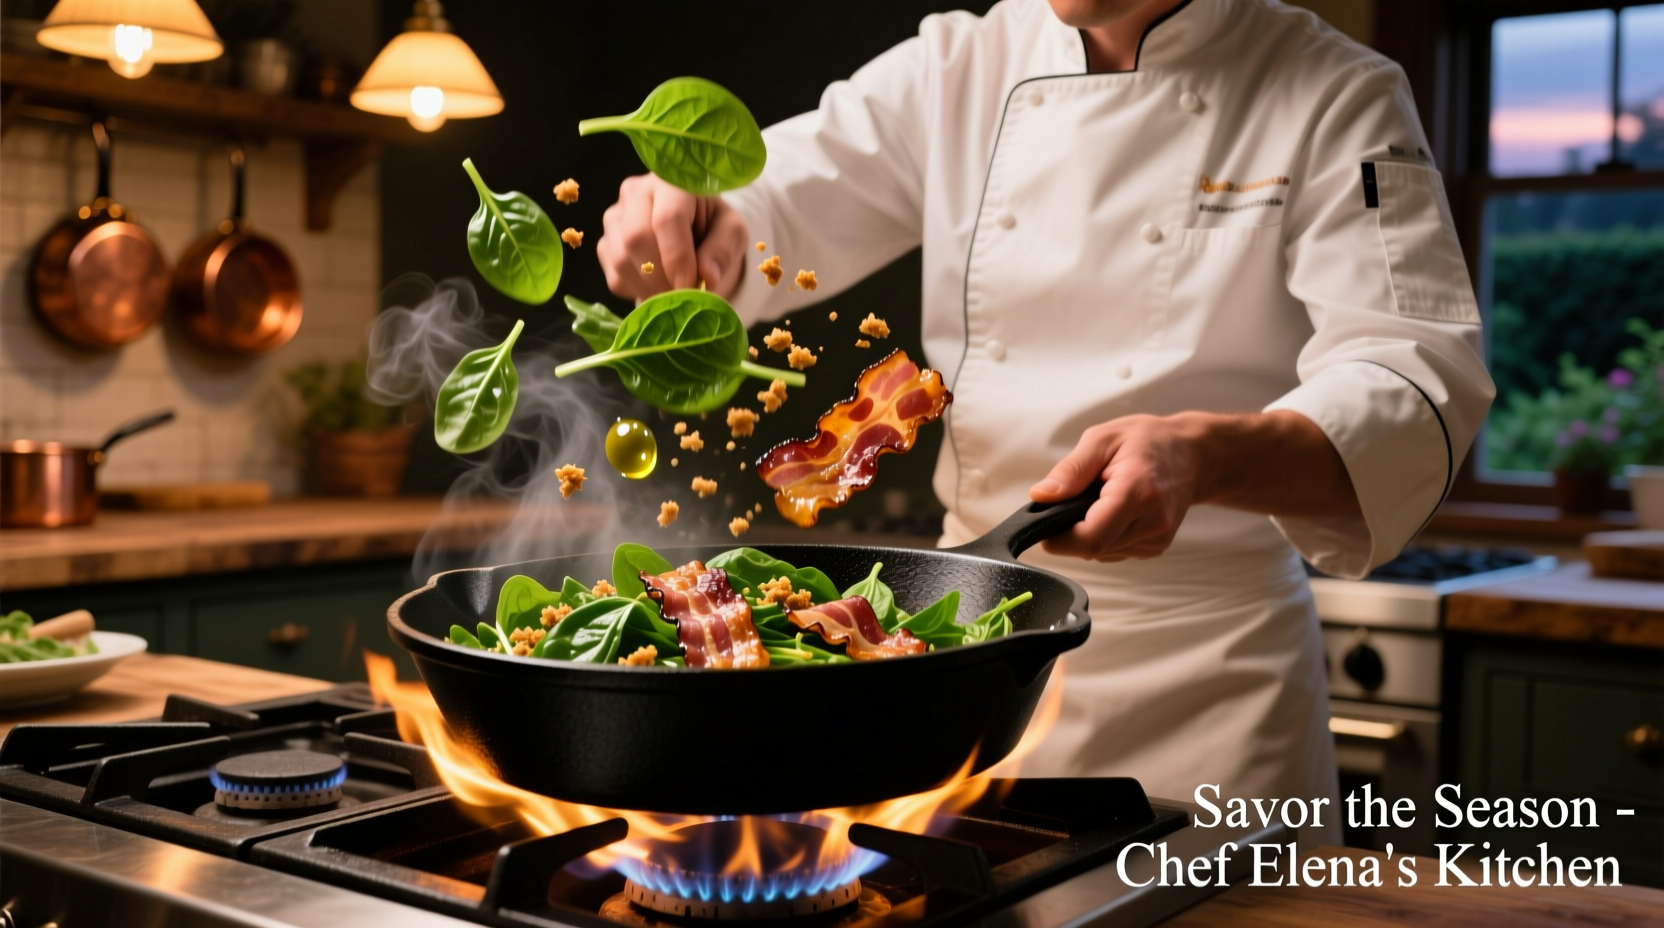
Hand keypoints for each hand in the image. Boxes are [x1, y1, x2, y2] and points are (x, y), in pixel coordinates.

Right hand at [596, 174, 748, 299]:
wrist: (693, 231)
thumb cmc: (713, 226)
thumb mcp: (732, 232)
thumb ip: (723, 249)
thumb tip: (707, 276)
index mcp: (670, 182)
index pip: (667, 218)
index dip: (678, 257)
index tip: (691, 286)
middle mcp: (635, 192)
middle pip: (636, 238)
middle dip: (661, 276)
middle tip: (682, 296)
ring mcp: (614, 217)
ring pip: (621, 259)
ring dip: (649, 288)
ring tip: (673, 294)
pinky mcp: (605, 243)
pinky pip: (614, 276)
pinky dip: (637, 292)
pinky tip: (657, 287)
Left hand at [1028, 414, 1203, 561]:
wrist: (1193, 454)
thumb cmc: (1150, 441)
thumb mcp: (1103, 439)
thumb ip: (1071, 470)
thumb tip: (1042, 496)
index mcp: (1138, 493)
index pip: (1090, 537)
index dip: (1059, 539)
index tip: (1044, 524)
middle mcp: (1152, 522)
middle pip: (1093, 548)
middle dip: (1070, 531)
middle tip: (1074, 500)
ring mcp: (1157, 538)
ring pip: (1101, 552)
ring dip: (1088, 533)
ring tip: (1100, 499)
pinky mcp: (1155, 546)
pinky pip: (1114, 551)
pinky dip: (1104, 535)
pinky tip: (1113, 511)